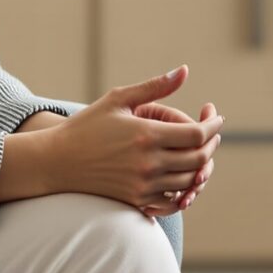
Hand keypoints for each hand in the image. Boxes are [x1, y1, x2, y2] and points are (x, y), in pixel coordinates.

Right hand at [49, 66, 223, 212]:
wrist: (57, 162)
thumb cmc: (87, 126)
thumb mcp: (118, 99)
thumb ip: (155, 86)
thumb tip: (185, 71)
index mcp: (146, 135)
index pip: (196, 134)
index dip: (213, 126)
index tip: (216, 117)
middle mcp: (148, 163)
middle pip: (198, 159)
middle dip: (211, 145)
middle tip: (213, 133)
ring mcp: (143, 186)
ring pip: (189, 181)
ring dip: (202, 167)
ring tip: (201, 152)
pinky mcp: (136, 201)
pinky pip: (173, 201)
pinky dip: (185, 191)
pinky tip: (184, 176)